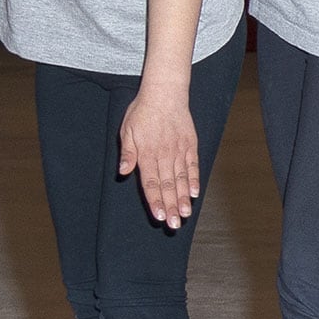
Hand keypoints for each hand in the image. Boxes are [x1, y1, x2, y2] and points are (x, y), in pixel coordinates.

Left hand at [116, 82, 200, 229]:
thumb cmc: (142, 112)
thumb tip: (123, 172)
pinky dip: (194, 180)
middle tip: (175, 225)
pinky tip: (194, 194)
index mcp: (147, 153)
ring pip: (181, 179)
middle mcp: (165, 154)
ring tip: (186, 214)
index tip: (159, 217)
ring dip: (183, 198)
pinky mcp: (190, 145)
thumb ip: (128, 153)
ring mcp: (180, 150)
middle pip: (168, 185)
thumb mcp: (127, 130)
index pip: (151, 183)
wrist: (165, 93)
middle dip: (171, 206)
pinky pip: (193, 165)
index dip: (155, 201)